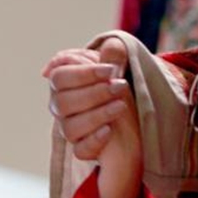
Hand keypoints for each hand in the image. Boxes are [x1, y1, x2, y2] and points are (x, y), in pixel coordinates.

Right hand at [44, 39, 142, 197]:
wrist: (138, 111)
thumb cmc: (121, 83)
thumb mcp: (121, 63)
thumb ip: (115, 53)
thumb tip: (108, 46)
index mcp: (64, 82)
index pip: (59, 78)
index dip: (84, 74)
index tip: (110, 71)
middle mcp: (61, 106)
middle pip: (62, 103)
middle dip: (94, 93)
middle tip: (119, 87)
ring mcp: (70, 128)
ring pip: (69, 128)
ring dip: (97, 115)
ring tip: (120, 106)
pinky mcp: (83, 148)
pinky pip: (80, 150)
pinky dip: (94, 140)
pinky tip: (108, 130)